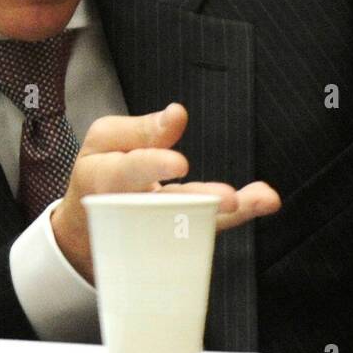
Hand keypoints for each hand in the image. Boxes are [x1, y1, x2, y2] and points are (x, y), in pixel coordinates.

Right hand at [50, 102, 280, 283]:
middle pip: (167, 208)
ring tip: (262, 199)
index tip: (180, 164)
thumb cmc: (99, 171)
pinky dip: (240, 215)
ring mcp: (157, 231)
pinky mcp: (178, 238)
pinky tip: (264, 200)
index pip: (131, 171)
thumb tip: (177, 113)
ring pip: (195, 226)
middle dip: (198, 202)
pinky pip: (210, 230)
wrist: (89, 229)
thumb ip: (141, 129)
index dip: (154, 166)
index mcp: (108, 177)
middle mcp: (134, 210)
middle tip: (229, 199)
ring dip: (231, 214)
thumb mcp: (105, 140)